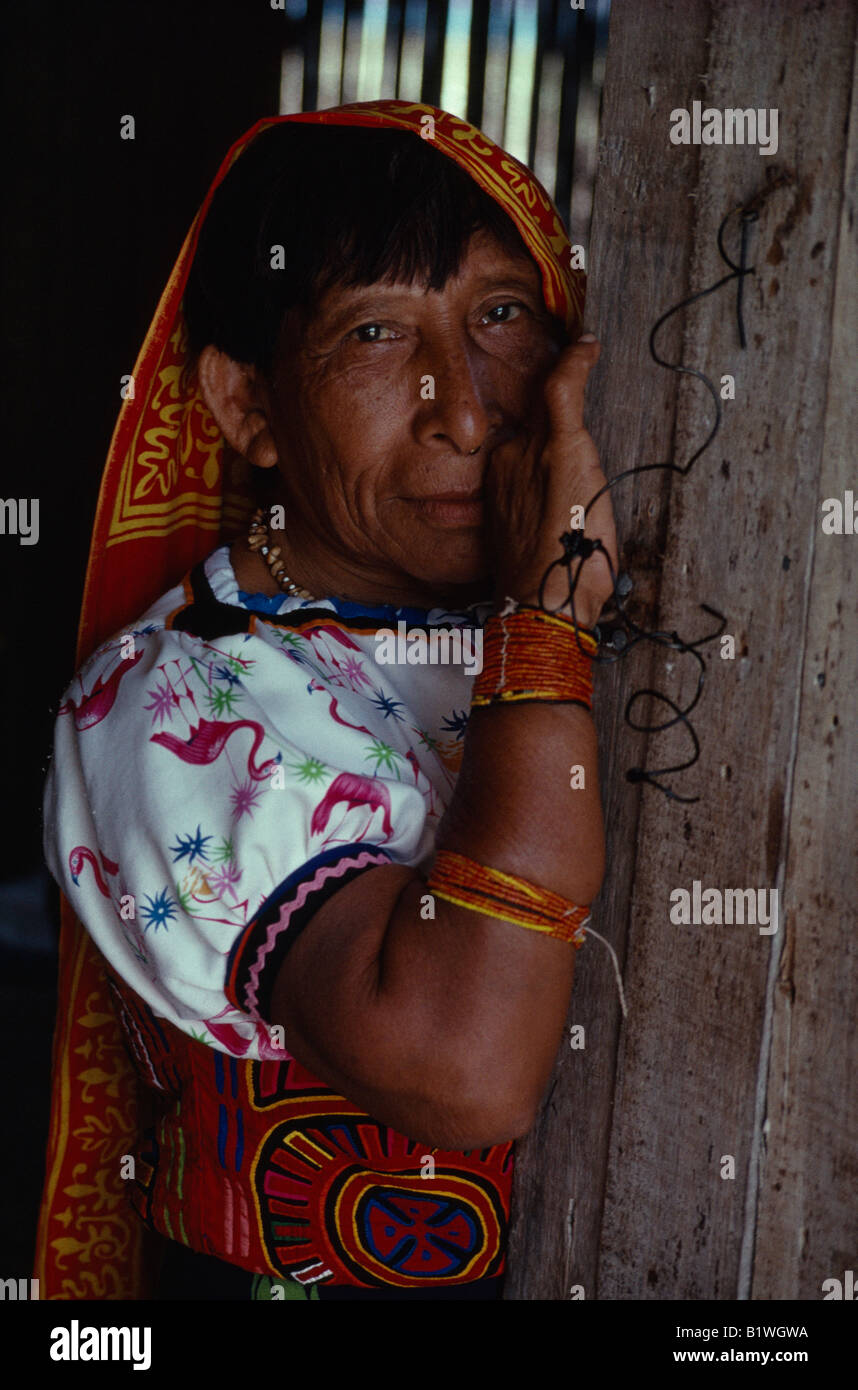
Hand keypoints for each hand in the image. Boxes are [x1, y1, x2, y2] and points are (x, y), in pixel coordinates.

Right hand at [485, 337, 617, 627]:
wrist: (543, 602)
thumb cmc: (548, 582)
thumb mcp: (539, 545)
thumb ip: (544, 518)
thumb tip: (555, 514)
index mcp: (500, 482)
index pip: (525, 438)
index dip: (542, 424)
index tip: (558, 404)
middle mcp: (508, 461)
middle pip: (537, 421)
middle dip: (552, 401)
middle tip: (577, 362)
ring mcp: (531, 452)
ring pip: (550, 407)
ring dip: (566, 380)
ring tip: (582, 353)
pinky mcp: (560, 447)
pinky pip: (562, 390)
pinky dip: (575, 365)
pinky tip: (588, 348)